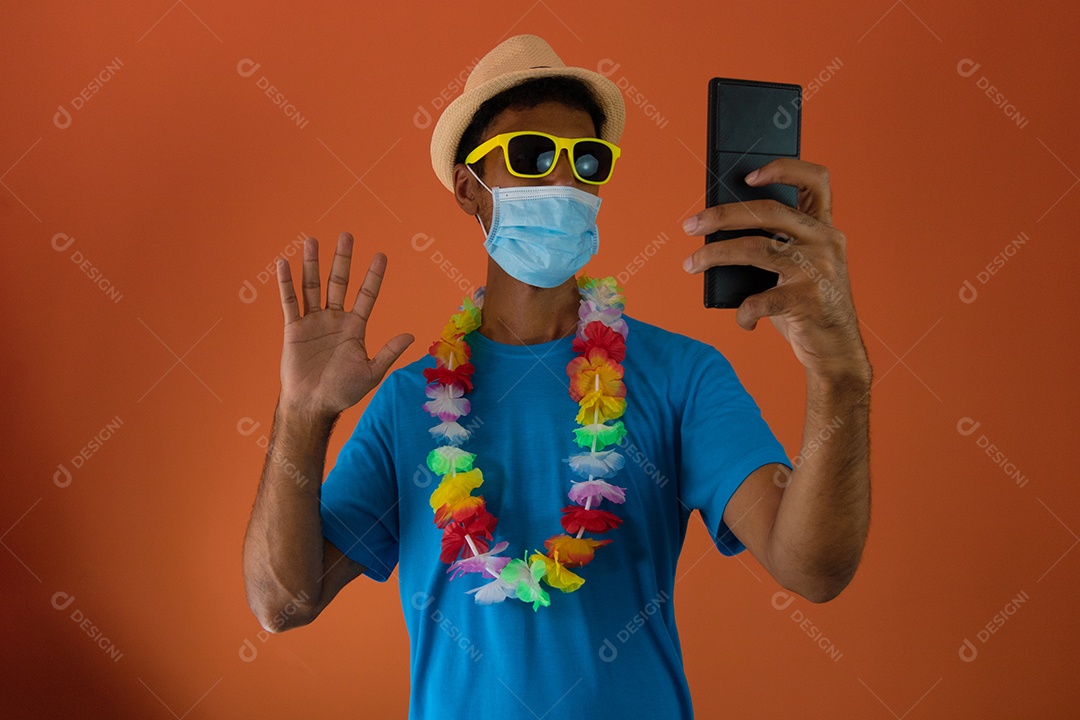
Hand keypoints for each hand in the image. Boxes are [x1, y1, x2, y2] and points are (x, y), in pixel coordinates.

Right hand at [276, 232, 413, 418]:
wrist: (313, 405)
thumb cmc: (342, 392)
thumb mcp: (371, 372)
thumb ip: (389, 352)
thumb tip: (411, 335)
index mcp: (354, 327)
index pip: (366, 295)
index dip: (373, 276)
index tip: (381, 255)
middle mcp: (334, 319)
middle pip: (338, 283)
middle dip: (343, 260)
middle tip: (347, 235)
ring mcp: (313, 322)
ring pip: (312, 286)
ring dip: (312, 264)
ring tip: (312, 240)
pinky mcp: (294, 328)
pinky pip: (289, 302)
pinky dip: (286, 283)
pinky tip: (284, 263)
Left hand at [681, 158, 868, 381]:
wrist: (837, 350)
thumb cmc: (808, 304)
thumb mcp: (800, 267)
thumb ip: (776, 245)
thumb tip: (720, 230)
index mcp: (824, 228)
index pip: (814, 180)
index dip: (783, 169)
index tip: (748, 175)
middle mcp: (825, 242)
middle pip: (767, 211)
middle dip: (722, 215)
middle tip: (691, 225)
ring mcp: (818, 269)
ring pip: (754, 249)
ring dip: (714, 255)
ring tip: (691, 264)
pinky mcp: (808, 300)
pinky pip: (760, 299)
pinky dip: (744, 312)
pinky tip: (743, 319)